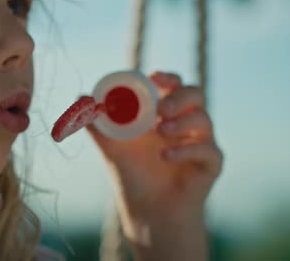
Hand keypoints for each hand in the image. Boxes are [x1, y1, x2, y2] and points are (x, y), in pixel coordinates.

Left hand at [86, 71, 222, 259]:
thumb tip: (78, 97)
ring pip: (204, 120)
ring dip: (182, 122)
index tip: (154, 77)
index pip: (173, 85)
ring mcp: (202, 142)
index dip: (167, 77)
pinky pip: (209, 150)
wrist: (146, 212)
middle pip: (195, 95)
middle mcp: (187, 123)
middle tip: (162, 108)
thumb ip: (97, 123)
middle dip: (179, 97)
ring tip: (161, 131)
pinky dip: (187, 150)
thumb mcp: (111, 146)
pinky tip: (166, 156)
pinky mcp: (211, 165)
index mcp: (166, 112)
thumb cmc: (132, 174)